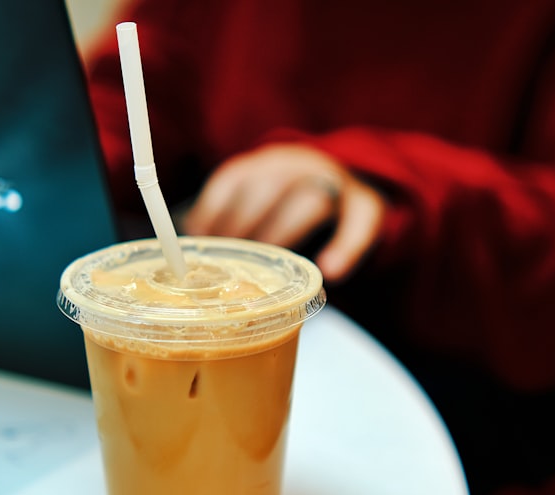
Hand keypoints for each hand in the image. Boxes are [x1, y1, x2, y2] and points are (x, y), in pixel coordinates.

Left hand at [184, 144, 384, 282]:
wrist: (346, 187)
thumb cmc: (284, 209)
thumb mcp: (256, 202)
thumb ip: (229, 221)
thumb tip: (187, 254)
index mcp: (265, 163)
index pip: (234, 178)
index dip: (213, 210)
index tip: (199, 240)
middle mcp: (299, 165)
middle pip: (269, 186)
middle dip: (244, 224)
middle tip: (230, 260)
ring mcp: (335, 182)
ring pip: (311, 201)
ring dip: (285, 235)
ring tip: (269, 268)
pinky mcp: (367, 204)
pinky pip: (362, 222)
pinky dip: (346, 246)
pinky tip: (330, 271)